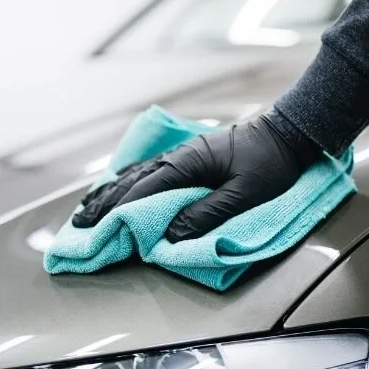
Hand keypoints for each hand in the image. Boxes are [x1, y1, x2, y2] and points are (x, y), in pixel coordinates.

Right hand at [72, 110, 321, 241]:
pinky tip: (117, 189)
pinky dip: (128, 184)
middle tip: (79, 226)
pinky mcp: (190, 159)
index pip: (145, 191)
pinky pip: (150, 173)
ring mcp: (182, 156)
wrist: (289, 133)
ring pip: (137, 177)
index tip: (97, 231)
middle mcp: (178, 157)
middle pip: (132, 183)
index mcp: (188, 163)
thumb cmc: (272, 164)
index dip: (120, 213)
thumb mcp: (245, 195)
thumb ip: (206, 214)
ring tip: (87, 211)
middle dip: (104, 205)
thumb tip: (169, 236)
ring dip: (111, 195)